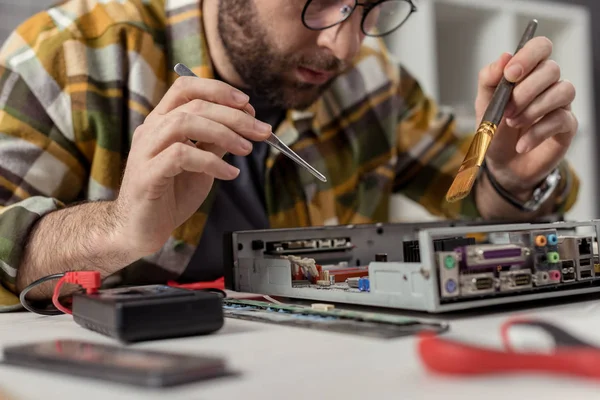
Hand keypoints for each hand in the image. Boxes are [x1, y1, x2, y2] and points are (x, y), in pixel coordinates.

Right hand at [113, 77, 270, 256]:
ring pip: (185, 123)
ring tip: (246, 149)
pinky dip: (211, 162)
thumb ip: (215, 143)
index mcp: (162, 121)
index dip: (218, 90)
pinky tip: (229, 174)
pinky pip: (181, 156)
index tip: (247, 105)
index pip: (186, 87)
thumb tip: (244, 126)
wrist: (141, 230)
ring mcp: (145, 150)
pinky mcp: (147, 174)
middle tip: (261, 131)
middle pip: (194, 105)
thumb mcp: (202, 165)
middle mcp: (151, 130)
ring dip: (223, 133)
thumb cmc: (170, 195)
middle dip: (234, 115)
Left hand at [474, 36, 576, 199]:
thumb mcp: (484, 105)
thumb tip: (504, 57)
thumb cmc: (495, 129)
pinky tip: (521, 144)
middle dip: (525, 90)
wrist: (501, 164)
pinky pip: (561, 120)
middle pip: (551, 69)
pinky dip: (537, 133)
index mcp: (527, 73)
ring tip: (512, 124)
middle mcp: (548, 84)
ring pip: (563, 90)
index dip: (528, 56)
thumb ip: (489, 80)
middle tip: (506, 109)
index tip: (510, 74)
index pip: (540, 47)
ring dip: (534, 109)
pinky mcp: (567, 126)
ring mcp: (560, 104)